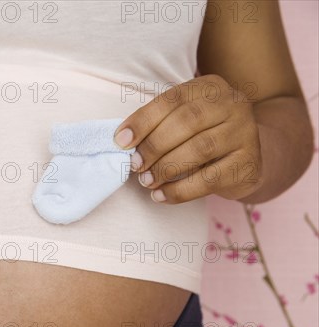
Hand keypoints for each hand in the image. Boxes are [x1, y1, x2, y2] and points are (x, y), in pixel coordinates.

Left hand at [114, 74, 263, 203]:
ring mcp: (244, 132)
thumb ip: (158, 124)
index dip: (143, 121)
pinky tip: (161, 195)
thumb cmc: (202, 136)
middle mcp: (232, 104)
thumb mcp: (184, 121)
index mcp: (209, 87)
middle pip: (186, 122)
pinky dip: (180, 190)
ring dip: (165, 168)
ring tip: (146, 181)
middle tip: (135, 165)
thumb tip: (122, 141)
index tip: (120, 142)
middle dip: (154, 146)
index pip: (171, 99)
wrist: (247, 158)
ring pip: (199, 149)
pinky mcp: (248, 163)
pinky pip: (209, 179)